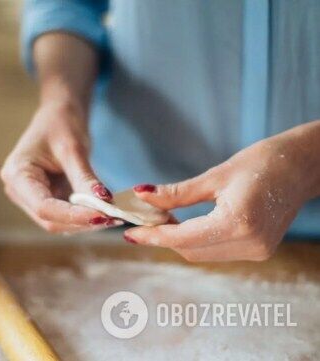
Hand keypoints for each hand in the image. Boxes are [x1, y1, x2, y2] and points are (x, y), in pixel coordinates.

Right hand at [1, 100, 120, 232]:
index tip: (103, 215)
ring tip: (112, 215)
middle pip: (49, 219)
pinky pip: (63, 216)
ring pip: (56, 222)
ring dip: (83, 222)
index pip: (43, 206)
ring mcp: (28, 197)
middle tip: (114, 217)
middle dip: (80, 221)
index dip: (73, 215)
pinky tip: (103, 211)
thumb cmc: (61, 123)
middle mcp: (17, 190)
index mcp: (17, 174)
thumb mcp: (74, 149)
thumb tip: (104, 204)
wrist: (58, 114)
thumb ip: (85, 179)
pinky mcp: (43, 200)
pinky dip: (83, 216)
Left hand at [125, 130, 315, 261]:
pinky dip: (197, 241)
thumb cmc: (262, 162)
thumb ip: (176, 193)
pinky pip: (217, 251)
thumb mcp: (214, 176)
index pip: (184, 238)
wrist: (303, 166)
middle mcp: (250, 243)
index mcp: (238, 223)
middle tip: (140, 221)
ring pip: (202, 254)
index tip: (129, 233)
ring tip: (161, 219)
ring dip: (178, 240)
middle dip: (163, 238)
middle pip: (190, 251)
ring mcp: (258, 251)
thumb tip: (140, 195)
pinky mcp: (260, 251)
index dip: (153, 236)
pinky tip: (184, 224)